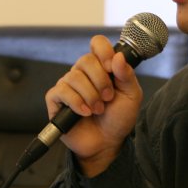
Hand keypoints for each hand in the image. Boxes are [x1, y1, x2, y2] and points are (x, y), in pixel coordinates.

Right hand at [44, 35, 143, 176]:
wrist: (107, 143)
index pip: (97, 44)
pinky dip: (76, 102)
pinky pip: (61, 91)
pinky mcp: (56, 99)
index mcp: (101, 67)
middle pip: (85, 60)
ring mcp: (68, 85)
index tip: (111, 68)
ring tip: (98, 110)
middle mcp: (83, 72)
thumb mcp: (131, 96)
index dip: (104, 52)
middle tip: (108, 98)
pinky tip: (85, 112)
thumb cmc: (118, 118)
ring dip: (90, 95)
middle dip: (101, 81)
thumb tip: (118, 56)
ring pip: (74, 76)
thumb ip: (127, 75)